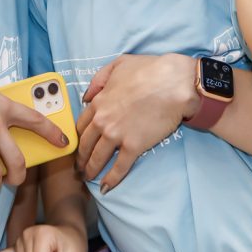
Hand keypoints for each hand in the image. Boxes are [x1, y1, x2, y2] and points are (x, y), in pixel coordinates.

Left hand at [77, 54, 197, 190]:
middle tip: (79, 166)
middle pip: (85, 144)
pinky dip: (111, 179)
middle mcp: (103, 120)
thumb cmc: (149, 70)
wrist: (173, 82)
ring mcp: (117, 135)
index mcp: (98, 102)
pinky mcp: (133, 146)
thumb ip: (99, 79)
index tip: (78, 144)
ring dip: (91, 170)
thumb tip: (86, 95)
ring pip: (98, 158)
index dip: (78, 137)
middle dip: (80, 157)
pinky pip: (119, 167)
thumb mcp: (118, 64)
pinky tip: (106, 187)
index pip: (81, 125)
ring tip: (89, 177)